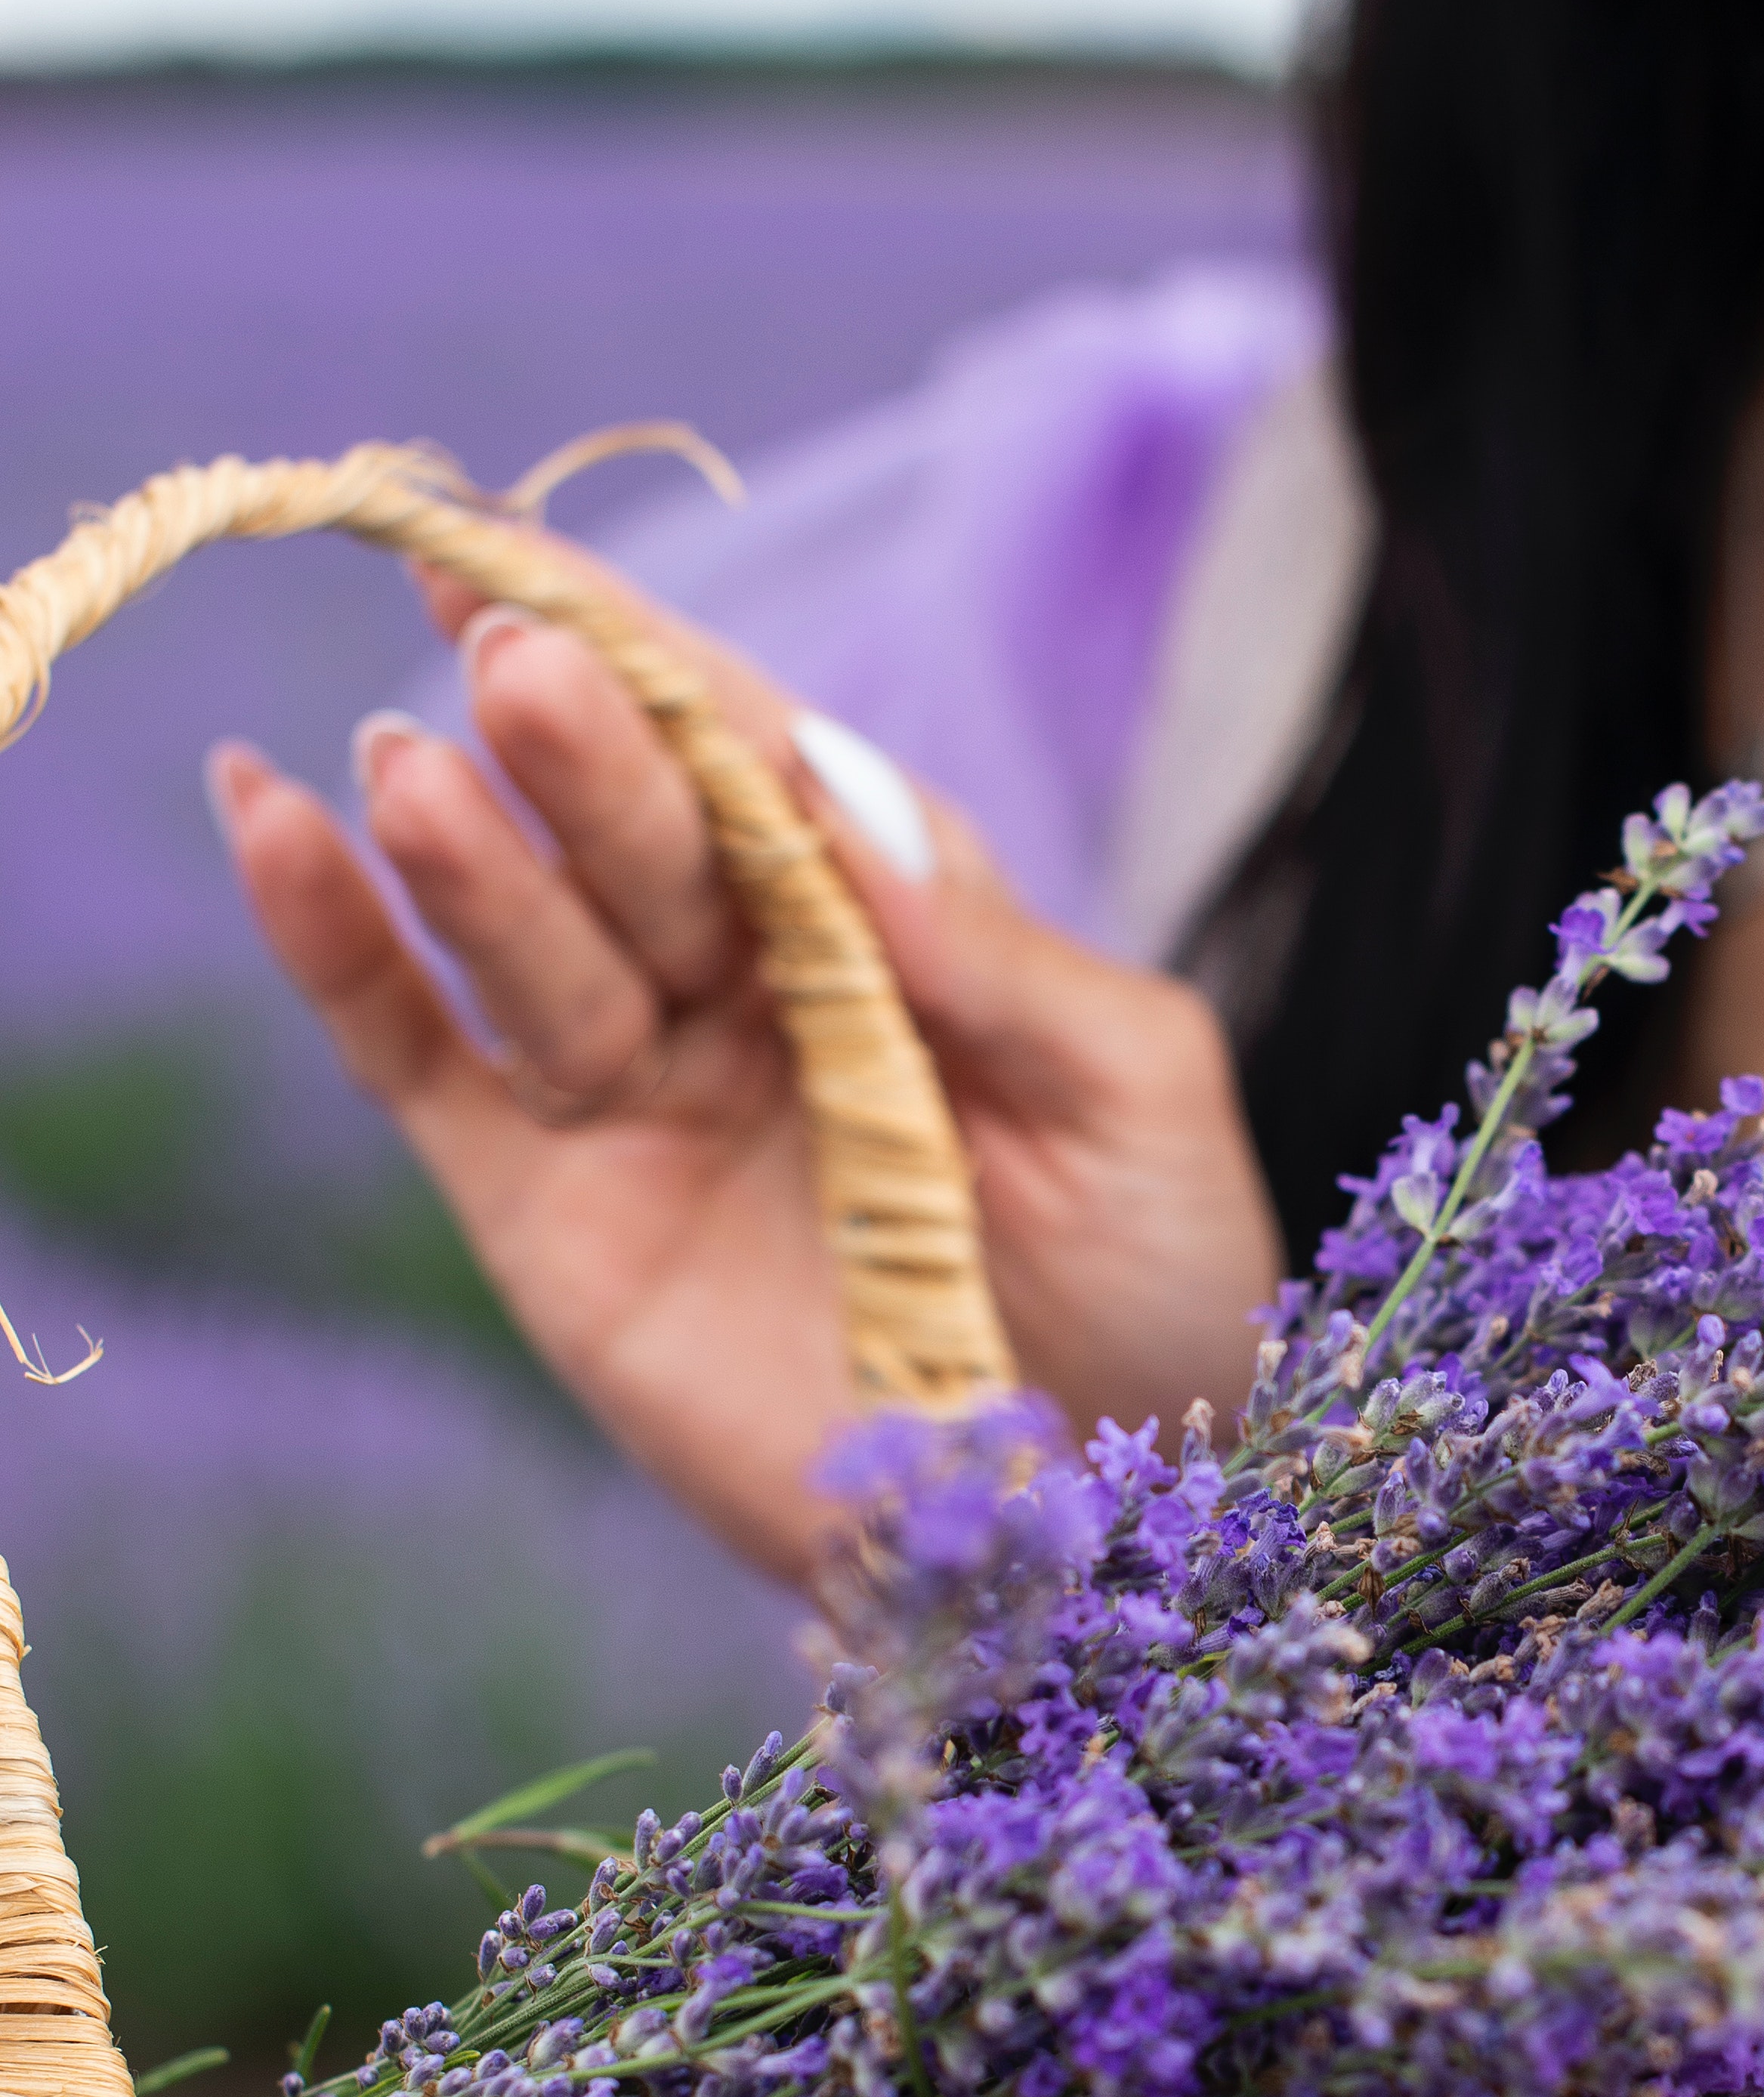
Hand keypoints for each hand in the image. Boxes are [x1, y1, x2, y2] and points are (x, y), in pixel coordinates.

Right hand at [211, 551, 1285, 1580]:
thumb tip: (847, 801)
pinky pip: (420, 1061)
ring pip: (530, 940)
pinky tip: (270, 824)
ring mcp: (643, 1098)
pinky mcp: (555, 1215)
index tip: (551, 564)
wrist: (1109, 1532)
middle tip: (510, 651)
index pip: (759, 760)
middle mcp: (752, 992)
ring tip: (418, 763)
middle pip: (641, 838)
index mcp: (896, 928)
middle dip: (579, 748)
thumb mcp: (1135, 1096)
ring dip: (468, 849)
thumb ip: (1001, 953)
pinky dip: (338, 951)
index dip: (661, 663)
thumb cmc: (1160, 1296)